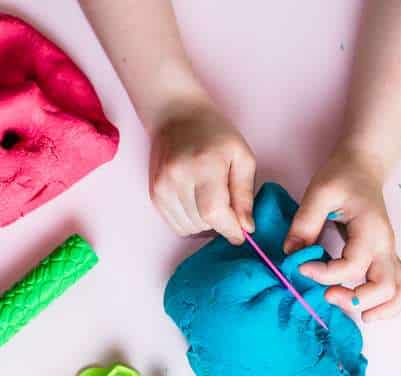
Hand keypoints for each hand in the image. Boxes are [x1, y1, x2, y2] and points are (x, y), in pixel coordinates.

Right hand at [149, 102, 255, 243]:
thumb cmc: (215, 134)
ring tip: (211, 201)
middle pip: (202, 224)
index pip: (214, 213)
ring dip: (205, 224)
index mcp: (203, 166)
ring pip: (189, 228)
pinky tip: (197, 202)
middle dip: (220, 224)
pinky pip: (176, 225)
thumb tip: (246, 228)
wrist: (176, 116)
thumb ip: (245, 194)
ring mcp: (161, 187)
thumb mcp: (242, 157)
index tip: (241, 234)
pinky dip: (190, 221)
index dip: (231, 230)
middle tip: (228, 205)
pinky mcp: (154, 194)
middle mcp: (177, 178)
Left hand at [284, 146, 400, 321]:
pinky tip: (365, 309)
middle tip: (327, 295)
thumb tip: (291, 256)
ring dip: (381, 308)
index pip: (352, 265)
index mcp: (369, 230)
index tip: (301, 266)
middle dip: (355, 299)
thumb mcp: (319, 192)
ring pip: (400, 291)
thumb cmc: (342, 177)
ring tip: (355, 313)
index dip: (325, 273)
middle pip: (385, 287)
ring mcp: (389, 253)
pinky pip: (400, 288)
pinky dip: (388, 305)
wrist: (363, 168)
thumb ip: (305, 223)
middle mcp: (385, 245)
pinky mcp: (386, 258)